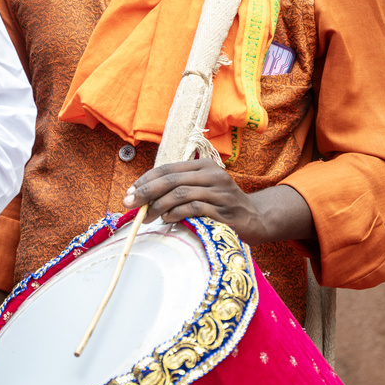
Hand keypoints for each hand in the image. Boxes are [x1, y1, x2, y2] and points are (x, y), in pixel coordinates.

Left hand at [122, 158, 311, 244]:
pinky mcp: (224, 210)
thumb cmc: (221, 205)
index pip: (167, 168)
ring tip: (148, 216)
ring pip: (181, 193)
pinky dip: (176, 214)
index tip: (130, 192)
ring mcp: (220, 192)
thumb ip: (179, 188)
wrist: (255, 219)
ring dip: (159, 205)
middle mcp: (212, 175)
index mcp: (203, 166)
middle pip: (171, 179)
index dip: (146, 179)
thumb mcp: (202, 189)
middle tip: (129, 203)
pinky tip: (167, 219)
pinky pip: (194, 208)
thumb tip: (143, 196)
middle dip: (146, 191)